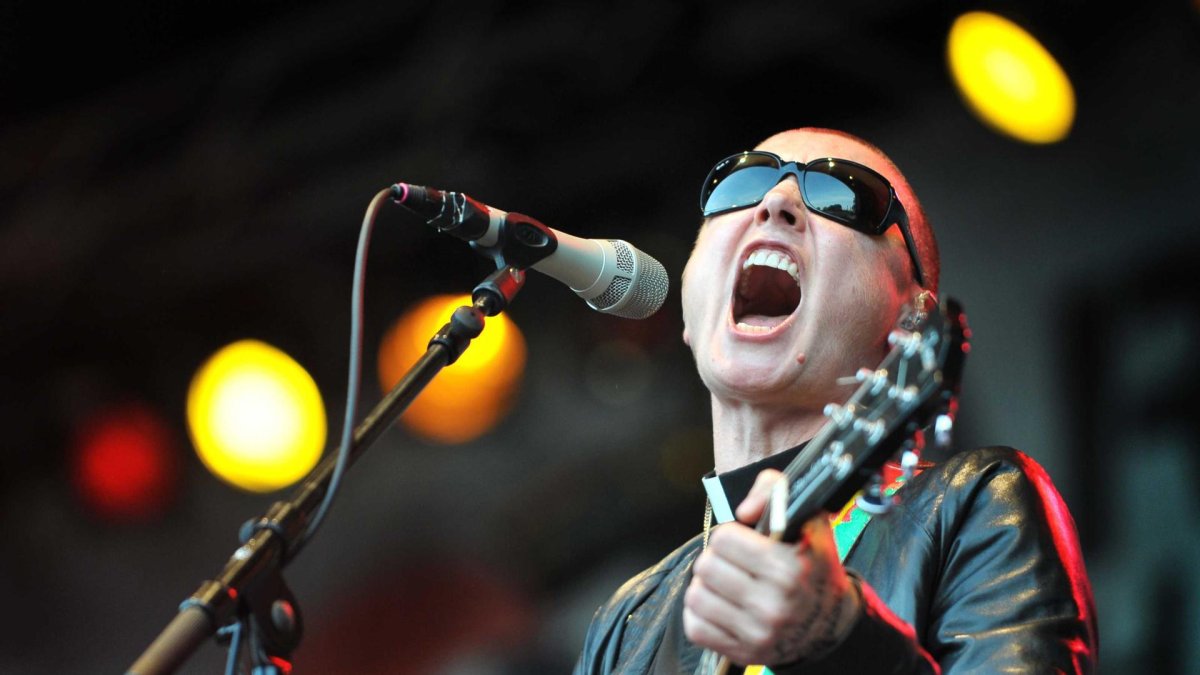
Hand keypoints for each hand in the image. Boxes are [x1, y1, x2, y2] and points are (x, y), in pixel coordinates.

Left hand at [683, 469, 860, 665]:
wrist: (828, 622)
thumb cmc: (812, 564)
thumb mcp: (808, 519)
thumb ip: (775, 490)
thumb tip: (742, 510)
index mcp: (788, 568)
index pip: (723, 540)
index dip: (729, 535)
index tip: (742, 541)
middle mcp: (773, 605)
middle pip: (706, 567)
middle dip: (715, 559)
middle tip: (731, 563)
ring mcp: (757, 633)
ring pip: (696, 597)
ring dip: (705, 586)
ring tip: (724, 583)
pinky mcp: (743, 652)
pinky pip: (696, 627)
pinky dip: (701, 614)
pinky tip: (720, 605)